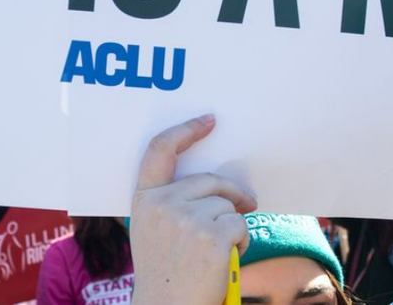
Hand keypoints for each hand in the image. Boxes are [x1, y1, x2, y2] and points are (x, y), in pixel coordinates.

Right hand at [129, 115, 257, 304]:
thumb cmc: (165, 272)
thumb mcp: (154, 230)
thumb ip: (171, 201)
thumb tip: (214, 183)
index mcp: (144, 199)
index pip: (160, 150)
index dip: (185, 130)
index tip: (208, 120)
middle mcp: (162, 204)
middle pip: (211, 181)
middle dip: (233, 193)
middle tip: (248, 204)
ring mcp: (186, 219)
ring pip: (228, 204)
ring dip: (234, 224)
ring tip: (219, 251)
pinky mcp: (212, 236)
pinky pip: (241, 224)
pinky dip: (242, 240)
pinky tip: (227, 258)